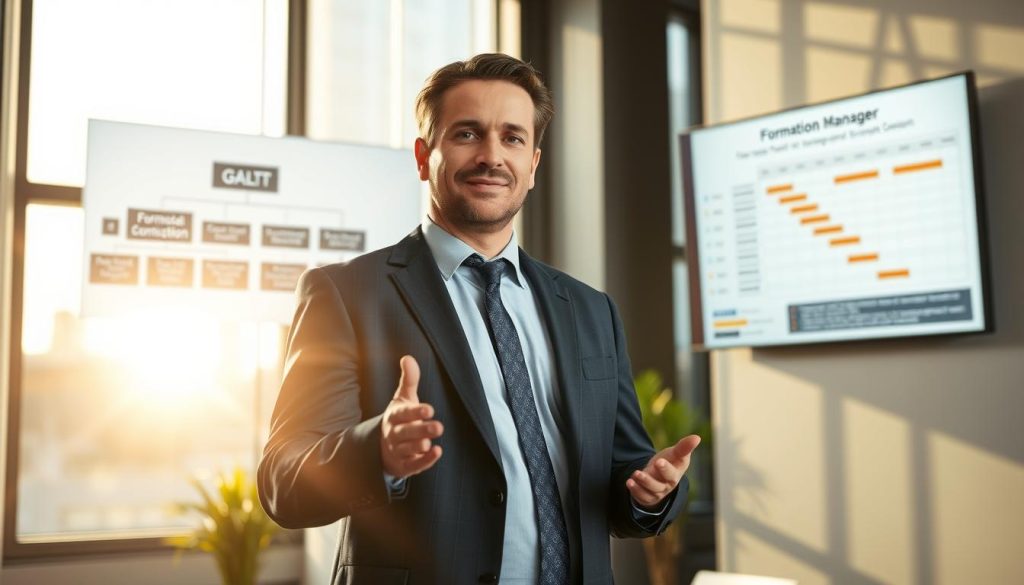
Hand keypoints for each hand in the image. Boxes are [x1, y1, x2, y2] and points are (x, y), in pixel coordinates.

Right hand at [380, 356, 443, 477]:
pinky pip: (413, 466)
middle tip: (438, 427)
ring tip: (430, 443)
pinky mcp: (403, 466)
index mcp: (394, 416)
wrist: (383, 447)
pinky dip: (424, 461)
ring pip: (407, 450)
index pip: (403, 414)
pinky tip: (436, 453)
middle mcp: (394, 434)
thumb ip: (408, 380)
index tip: (429, 409)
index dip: (415, 412)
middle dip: (421, 430)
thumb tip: (408, 358)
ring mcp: (398, 451)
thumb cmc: (399, 418)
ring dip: (419, 447)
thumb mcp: (402, 398)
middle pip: (405, 433)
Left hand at [626, 434, 700, 508]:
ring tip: (634, 474)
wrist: (662, 474)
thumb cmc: (671, 461)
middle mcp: (667, 485)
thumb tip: (697, 437)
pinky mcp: (648, 497)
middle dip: (649, 480)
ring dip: (641, 484)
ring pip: (650, 491)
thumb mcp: (676, 453)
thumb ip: (684, 446)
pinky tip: (629, 482)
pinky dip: (635, 490)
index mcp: (675, 474)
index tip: (659, 461)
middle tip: (639, 473)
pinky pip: (642, 497)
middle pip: (659, 486)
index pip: (671, 473)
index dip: (665, 468)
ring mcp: (658, 492)